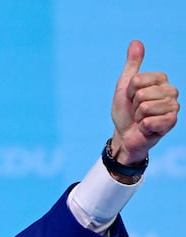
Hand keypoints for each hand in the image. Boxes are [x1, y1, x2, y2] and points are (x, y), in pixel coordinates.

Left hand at [110, 40, 178, 165]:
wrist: (125, 134)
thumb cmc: (125, 110)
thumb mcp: (124, 85)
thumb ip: (132, 64)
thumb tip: (136, 41)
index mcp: (161, 79)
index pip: (138, 80)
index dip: (129, 91)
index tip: (131, 97)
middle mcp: (171, 90)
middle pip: (142, 94)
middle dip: (133, 105)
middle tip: (136, 111)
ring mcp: (174, 107)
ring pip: (145, 107)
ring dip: (138, 116)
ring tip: (141, 119)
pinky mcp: (172, 122)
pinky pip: (150, 121)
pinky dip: (143, 126)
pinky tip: (147, 127)